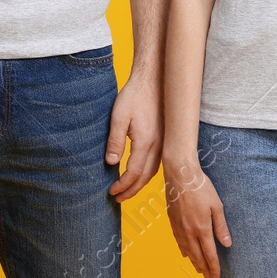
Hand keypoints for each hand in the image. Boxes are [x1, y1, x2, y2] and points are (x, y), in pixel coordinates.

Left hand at [106, 73, 161, 200]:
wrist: (154, 79)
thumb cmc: (134, 95)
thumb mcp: (119, 117)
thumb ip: (115, 141)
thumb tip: (110, 163)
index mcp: (146, 142)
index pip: (134, 173)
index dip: (122, 185)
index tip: (111, 191)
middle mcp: (159, 145)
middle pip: (145, 177)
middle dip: (131, 190)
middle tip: (118, 198)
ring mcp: (165, 142)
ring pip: (154, 171)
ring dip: (140, 183)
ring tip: (128, 190)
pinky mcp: (166, 138)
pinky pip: (158, 162)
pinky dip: (148, 173)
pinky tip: (140, 173)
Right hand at [163, 156, 231, 277]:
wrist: (180, 175)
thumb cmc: (201, 187)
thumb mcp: (217, 206)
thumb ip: (221, 227)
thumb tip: (227, 244)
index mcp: (201, 228)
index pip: (209, 254)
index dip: (214, 267)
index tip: (217, 277)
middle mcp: (189, 231)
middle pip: (197, 256)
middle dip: (204, 268)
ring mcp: (179, 227)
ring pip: (187, 250)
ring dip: (193, 262)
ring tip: (199, 270)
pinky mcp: (172, 221)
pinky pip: (178, 241)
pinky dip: (183, 250)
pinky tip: (186, 254)